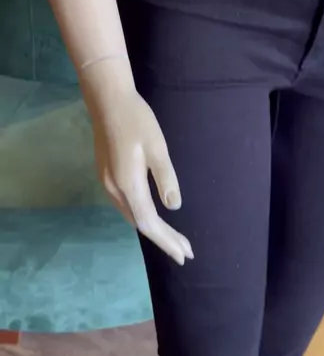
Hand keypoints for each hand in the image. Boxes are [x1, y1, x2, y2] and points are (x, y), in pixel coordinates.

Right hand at [80, 58, 193, 264]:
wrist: (108, 100)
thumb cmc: (138, 121)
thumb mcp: (158, 148)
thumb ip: (165, 179)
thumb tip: (173, 207)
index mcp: (128, 184)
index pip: (149, 223)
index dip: (167, 241)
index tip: (185, 255)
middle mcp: (114, 189)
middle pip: (140, 223)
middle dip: (164, 238)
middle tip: (185, 251)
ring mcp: (107, 183)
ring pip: (131, 215)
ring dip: (153, 228)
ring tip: (173, 239)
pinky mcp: (106, 174)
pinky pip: (125, 205)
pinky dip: (142, 216)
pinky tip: (152, 216)